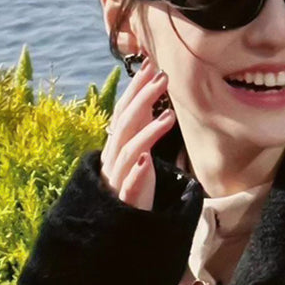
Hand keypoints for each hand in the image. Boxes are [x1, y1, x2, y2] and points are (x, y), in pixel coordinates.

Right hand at [100, 57, 174, 210]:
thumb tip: (152, 90)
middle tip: (163, 77)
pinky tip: (146, 161)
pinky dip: (135, 173)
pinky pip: (128, 185)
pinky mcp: (125, 198)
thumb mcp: (138, 143)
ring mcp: (118, 176)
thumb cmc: (132, 175)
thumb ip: (143, 120)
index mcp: (119, 140)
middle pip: (126, 122)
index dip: (136, 87)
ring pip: (128, 150)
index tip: (150, 64)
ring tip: (169, 116)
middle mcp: (115, 154)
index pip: (125, 108)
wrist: (122, 219)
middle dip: (142, 98)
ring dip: (147, 132)